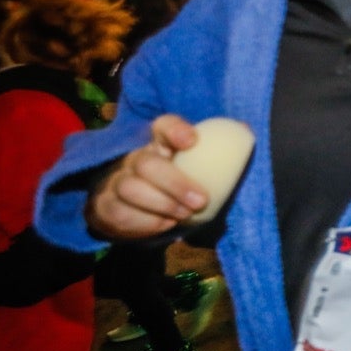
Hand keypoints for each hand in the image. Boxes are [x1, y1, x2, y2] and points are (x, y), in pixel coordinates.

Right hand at [86, 115, 207, 239]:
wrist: (135, 209)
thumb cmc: (175, 184)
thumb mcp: (197, 167)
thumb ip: (219, 151)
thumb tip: (246, 131)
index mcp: (159, 144)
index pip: (162, 126)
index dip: (175, 129)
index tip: (192, 140)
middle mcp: (135, 158)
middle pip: (147, 164)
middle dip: (174, 183)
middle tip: (200, 200)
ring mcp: (116, 182)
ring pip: (130, 189)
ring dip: (161, 205)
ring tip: (184, 215)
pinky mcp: (104, 205)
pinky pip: (119, 213)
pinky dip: (144, 222)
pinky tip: (163, 225)